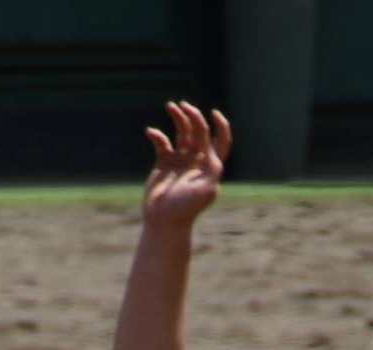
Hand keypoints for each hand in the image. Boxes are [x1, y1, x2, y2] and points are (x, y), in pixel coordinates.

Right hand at [142, 101, 230, 228]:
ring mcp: (181, 160)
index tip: (213, 113)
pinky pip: (162, 143)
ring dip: (178, 118)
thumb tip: (213, 155)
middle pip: (199, 131)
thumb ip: (212, 172)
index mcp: (210, 165)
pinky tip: (150, 132)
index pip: (221, 140)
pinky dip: (157, 134)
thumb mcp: (205, 191)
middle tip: (184, 106)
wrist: (164, 221)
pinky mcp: (164, 163)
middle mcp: (197, 160)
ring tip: (171, 106)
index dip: (220, 125)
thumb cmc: (186, 209)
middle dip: (194, 116)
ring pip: (182, 132)